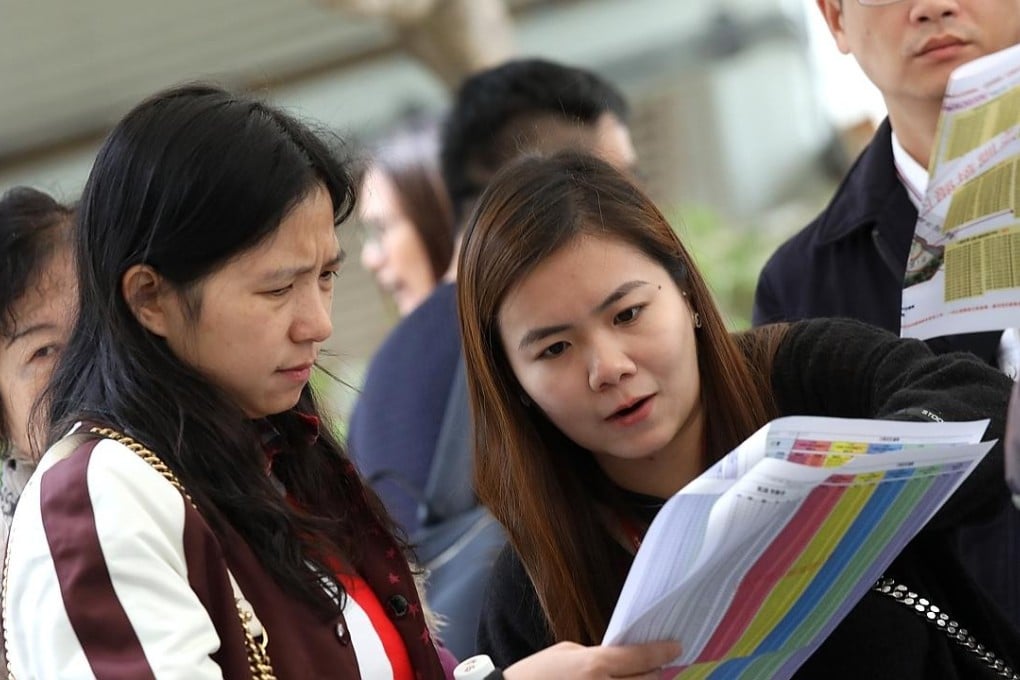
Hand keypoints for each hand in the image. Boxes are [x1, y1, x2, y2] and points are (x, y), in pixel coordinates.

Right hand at [502, 640, 681, 679]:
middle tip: (656, 665)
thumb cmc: (537, 673)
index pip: (642, 657)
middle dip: (654, 672)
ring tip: (640, 678)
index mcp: (596, 665)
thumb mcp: (567, 652)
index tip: (676, 646)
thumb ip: (598, 656)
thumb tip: (623, 662)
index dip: (663, 651)